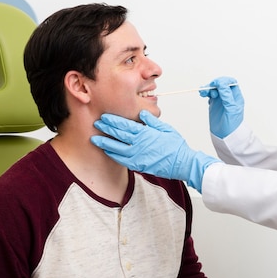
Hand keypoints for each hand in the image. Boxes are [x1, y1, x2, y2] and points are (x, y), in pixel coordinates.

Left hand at [91, 110, 219, 192]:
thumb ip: (152, 121)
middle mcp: (139, 143)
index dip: (113, 120)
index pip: (125, 125)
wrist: (182, 163)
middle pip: (118, 134)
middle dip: (106, 128)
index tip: (104, 117)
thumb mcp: (166, 129)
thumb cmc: (176, 146)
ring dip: (105, 143)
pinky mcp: (138, 165)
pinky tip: (107, 151)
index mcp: (146, 132)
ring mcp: (138, 155)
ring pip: (116, 148)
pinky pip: (121, 160)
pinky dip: (113, 155)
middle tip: (96, 124)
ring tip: (94, 139)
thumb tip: (142, 112)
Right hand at [199, 76, 243, 137]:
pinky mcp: (214, 104)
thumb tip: (221, 83)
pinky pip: (209, 95)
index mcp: (236, 97)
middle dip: (214, 84)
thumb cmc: (232, 125)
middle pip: (221, 85)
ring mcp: (221, 100)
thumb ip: (226, 96)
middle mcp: (229, 97)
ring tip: (202, 92)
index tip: (216, 84)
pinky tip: (202, 95)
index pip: (231, 82)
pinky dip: (205, 93)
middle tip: (208, 89)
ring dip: (208, 88)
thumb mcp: (231, 109)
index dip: (223, 81)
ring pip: (214, 89)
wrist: (225, 136)